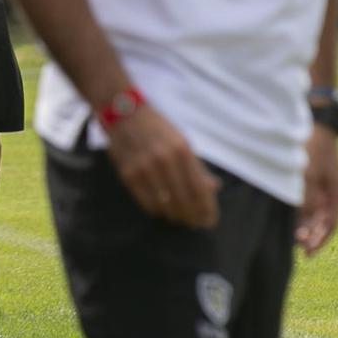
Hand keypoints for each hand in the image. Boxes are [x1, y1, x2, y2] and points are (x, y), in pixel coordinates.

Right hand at [106, 103, 220, 228]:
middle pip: (183, 199)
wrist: (124, 113)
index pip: (198, 188)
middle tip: (195, 224)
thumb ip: (196, 166)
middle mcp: (164, 159)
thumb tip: (213, 187)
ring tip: (179, 219)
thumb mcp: (181, 142)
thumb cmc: (157, 128)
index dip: (206, 208)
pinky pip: (145, 201)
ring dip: (174, 215)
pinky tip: (161, 211)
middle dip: (192, 216)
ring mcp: (145, 167)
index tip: (209, 221)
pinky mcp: (128, 174)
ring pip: (164, 203)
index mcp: (182, 150)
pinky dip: (156, 210)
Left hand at [295, 125, 337, 254]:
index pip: (331, 223)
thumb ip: (307, 199)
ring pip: (315, 214)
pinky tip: (290, 222)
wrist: (313, 124)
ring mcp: (323, 187)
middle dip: (312, 236)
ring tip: (293, 239)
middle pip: (324, 221)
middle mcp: (332, 192)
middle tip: (300, 249)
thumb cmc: (312, 148)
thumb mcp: (308, 174)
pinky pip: (309, 204)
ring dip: (305, 226)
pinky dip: (301, 214)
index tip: (308, 252)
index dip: (320, 239)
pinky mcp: (313, 182)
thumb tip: (303, 223)